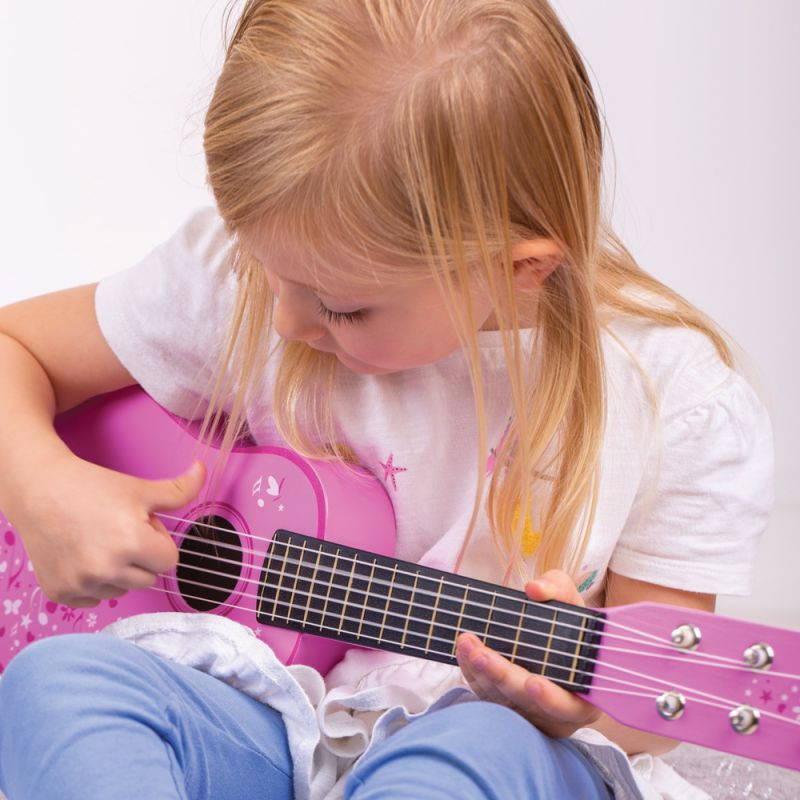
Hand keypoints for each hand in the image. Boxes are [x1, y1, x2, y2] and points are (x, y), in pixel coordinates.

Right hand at [9, 452, 205, 607]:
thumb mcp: (140, 488)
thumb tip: (204, 470)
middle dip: (142, 557)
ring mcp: (80, 583)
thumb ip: (179, 490)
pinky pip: (95, 599)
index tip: (142, 526)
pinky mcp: (60, 593)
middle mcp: (106, 568)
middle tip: (120, 532)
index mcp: (131, 542)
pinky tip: (82, 556)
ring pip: (123, 590)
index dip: (159, 541)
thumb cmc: (92, 487)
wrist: (39, 489)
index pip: (169, 561)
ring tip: (100, 542)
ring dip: (118, 571)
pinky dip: (93, 583)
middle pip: (149, 578)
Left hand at [455, 568, 601, 737]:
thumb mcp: (570, 601)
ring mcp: (528, 711)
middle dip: (502, 677)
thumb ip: (558, 590)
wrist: (551, 635)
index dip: (552, 699)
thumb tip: (534, 588)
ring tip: (466, 643)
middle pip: (526, 702)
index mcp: (583, 694)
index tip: (534, 682)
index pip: (569, 706)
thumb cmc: (567, 621)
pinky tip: (464, 651)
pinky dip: (472, 673)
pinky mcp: (505, 705)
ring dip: (481, 672)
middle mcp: (555, 711)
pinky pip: (486, 693)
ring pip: (501, 699)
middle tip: (480, 654)